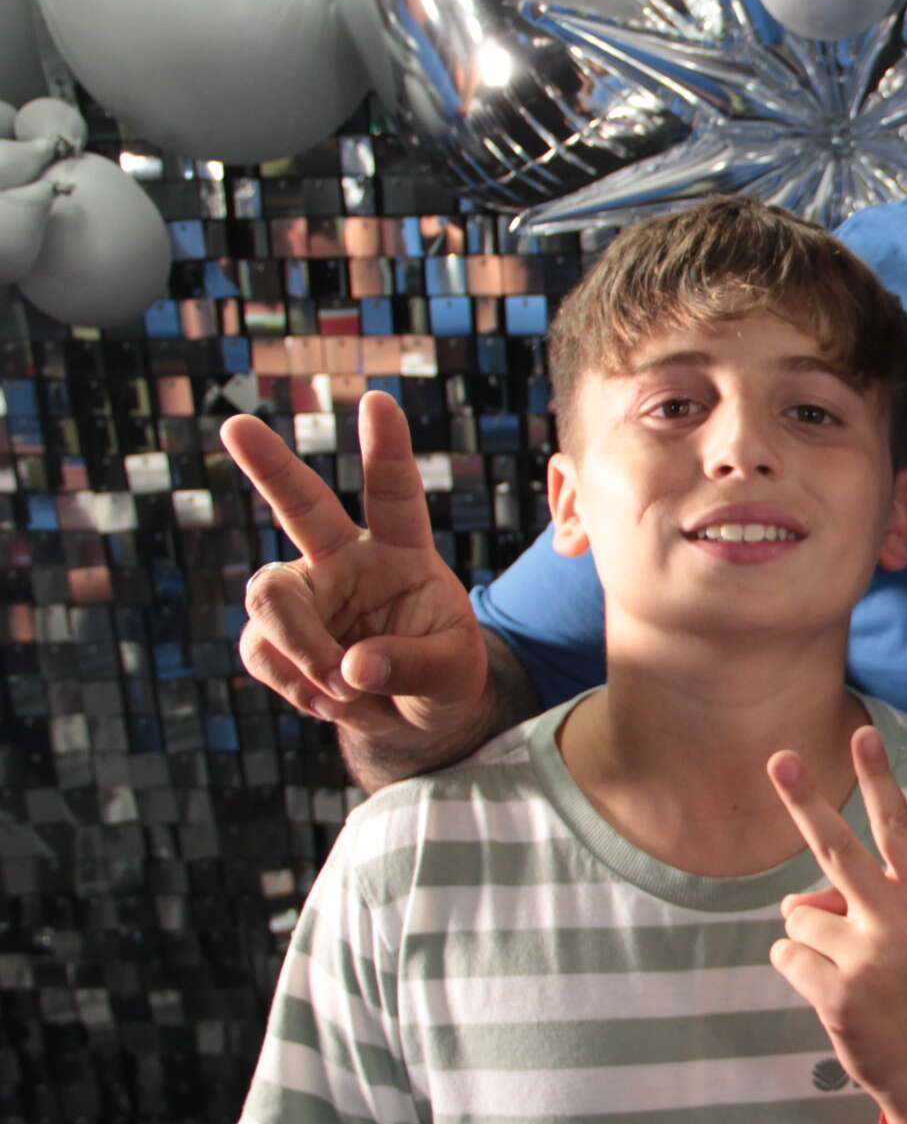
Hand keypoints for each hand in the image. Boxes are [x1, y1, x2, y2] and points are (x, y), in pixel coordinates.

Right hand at [222, 391, 491, 740]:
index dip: (386, 449)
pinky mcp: (274, 637)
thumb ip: (412, 665)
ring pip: (270, 599)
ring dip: (304, 651)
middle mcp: (344, 561)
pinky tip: (330, 701)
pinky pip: (262, 651)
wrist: (412, 721)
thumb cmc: (442, 678)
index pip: (393, 493)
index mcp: (400, 551)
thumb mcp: (454, 674)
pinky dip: (295, 684)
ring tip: (345, 691)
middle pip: (299, 505)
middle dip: (268, 465)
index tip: (379, 402)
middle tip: (235, 425)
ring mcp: (305, 596)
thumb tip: (350, 668)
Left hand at [767, 726, 906, 1122]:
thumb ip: (859, 903)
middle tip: (778, 758)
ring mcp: (870, 956)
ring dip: (808, 937)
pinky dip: (796, 969)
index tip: (864, 734)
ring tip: (846, 969)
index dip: (879, 780)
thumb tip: (792, 901)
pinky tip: (831, 992)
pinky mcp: (838, 993)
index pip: (898, 827)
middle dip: (804, 801)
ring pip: (798, 914)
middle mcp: (902, 919)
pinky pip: (786, 954)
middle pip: (837, 849)